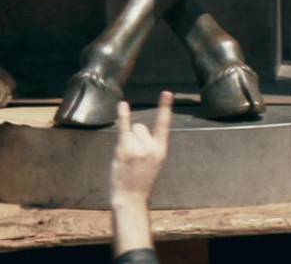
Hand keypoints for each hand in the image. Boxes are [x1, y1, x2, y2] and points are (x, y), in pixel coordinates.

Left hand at [108, 90, 174, 207]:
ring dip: (126, 141)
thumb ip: (150, 146)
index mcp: (161, 150)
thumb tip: (137, 128)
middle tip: (133, 158)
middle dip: (135, 137)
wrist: (130, 198)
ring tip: (126, 159)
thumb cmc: (140, 181)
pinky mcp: (124, 149)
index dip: (165, 107)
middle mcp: (151, 147)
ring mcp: (138, 148)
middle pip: (140, 127)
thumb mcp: (154, 164)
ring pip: (130, 130)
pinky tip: (123, 104)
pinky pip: (124, 128)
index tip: (167, 92)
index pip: (164, 124)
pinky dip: (123, 116)